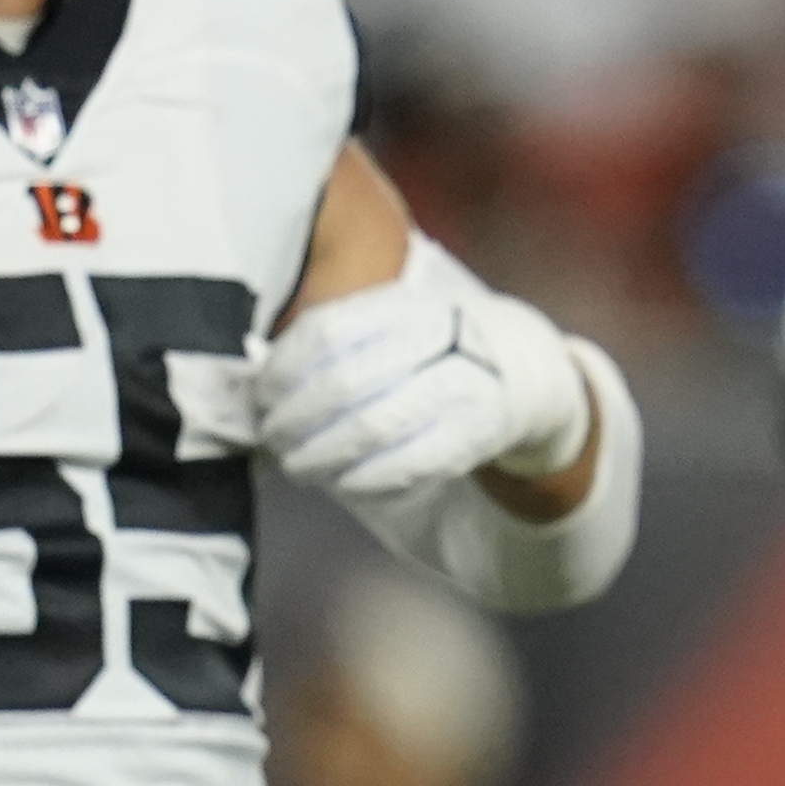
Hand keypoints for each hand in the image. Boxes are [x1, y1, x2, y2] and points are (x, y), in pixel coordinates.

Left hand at [260, 243, 594, 501]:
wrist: (526, 371)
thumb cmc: (434, 353)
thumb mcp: (396, 327)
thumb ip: (339, 350)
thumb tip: (258, 390)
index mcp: (406, 302)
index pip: (328, 330)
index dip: (283, 367)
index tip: (259, 394)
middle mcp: (439, 334)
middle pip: (345, 379)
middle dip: (294, 418)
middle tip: (271, 438)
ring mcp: (464, 382)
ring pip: (375, 423)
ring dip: (323, 453)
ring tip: (297, 466)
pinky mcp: (480, 430)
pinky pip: (413, 460)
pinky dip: (368, 476)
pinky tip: (343, 483)